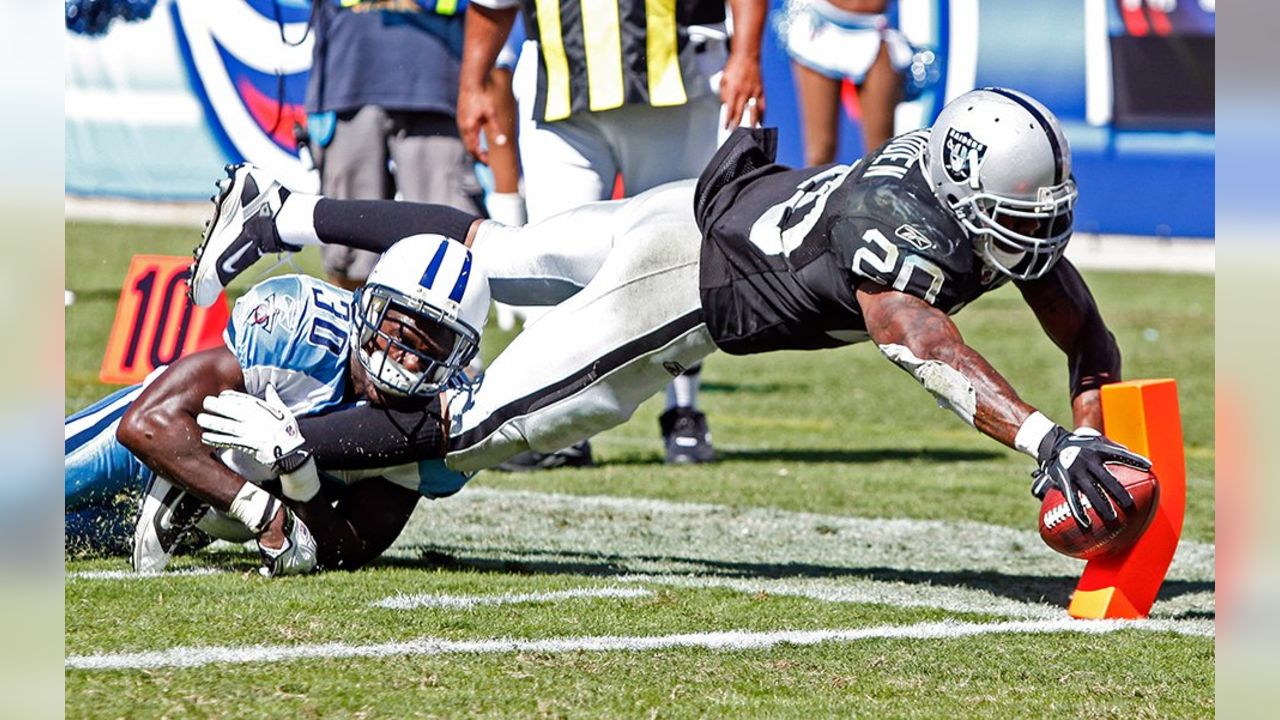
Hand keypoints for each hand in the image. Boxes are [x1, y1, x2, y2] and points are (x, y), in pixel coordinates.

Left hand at [197, 385, 309, 473]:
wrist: (292, 451)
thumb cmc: (288, 431)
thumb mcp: (285, 412)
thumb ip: (274, 399)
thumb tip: (269, 387)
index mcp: (262, 409)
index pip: (242, 400)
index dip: (230, 397)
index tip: (221, 396)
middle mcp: (254, 419)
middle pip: (231, 411)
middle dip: (217, 406)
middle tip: (205, 403)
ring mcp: (249, 432)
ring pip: (227, 426)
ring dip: (212, 423)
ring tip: (201, 420)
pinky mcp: (247, 445)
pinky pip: (228, 441)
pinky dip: (216, 439)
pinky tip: (206, 437)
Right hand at [457, 81, 496, 163]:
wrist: (471, 81)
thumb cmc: (482, 96)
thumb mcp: (492, 113)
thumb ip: (496, 129)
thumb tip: (502, 142)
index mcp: (469, 127)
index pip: (473, 148)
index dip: (481, 157)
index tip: (488, 163)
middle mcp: (463, 126)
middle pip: (468, 145)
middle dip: (476, 154)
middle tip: (485, 160)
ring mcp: (460, 120)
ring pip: (466, 139)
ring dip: (473, 146)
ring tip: (481, 151)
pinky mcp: (461, 116)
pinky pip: (465, 132)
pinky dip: (470, 138)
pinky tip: (477, 137)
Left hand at [719, 53, 764, 128]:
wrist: (747, 55)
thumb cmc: (735, 66)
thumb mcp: (723, 80)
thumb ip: (724, 94)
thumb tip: (725, 106)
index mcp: (733, 90)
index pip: (730, 110)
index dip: (727, 120)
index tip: (726, 127)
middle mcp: (744, 92)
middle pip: (741, 113)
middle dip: (737, 125)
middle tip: (734, 132)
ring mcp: (754, 91)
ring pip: (753, 111)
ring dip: (751, 123)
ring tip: (749, 131)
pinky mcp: (761, 90)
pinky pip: (763, 105)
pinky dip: (762, 115)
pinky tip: (761, 121)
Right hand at [1031, 427, 1150, 527]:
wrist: (1052, 443)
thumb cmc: (1079, 444)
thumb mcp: (1094, 441)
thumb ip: (1112, 447)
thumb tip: (1133, 455)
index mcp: (1098, 450)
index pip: (1119, 454)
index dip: (1134, 459)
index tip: (1148, 466)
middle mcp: (1087, 461)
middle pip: (1107, 479)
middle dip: (1119, 493)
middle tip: (1130, 505)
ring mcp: (1075, 472)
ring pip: (1091, 492)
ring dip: (1102, 506)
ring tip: (1112, 518)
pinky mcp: (1064, 480)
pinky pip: (1072, 499)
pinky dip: (1079, 511)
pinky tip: (1086, 523)